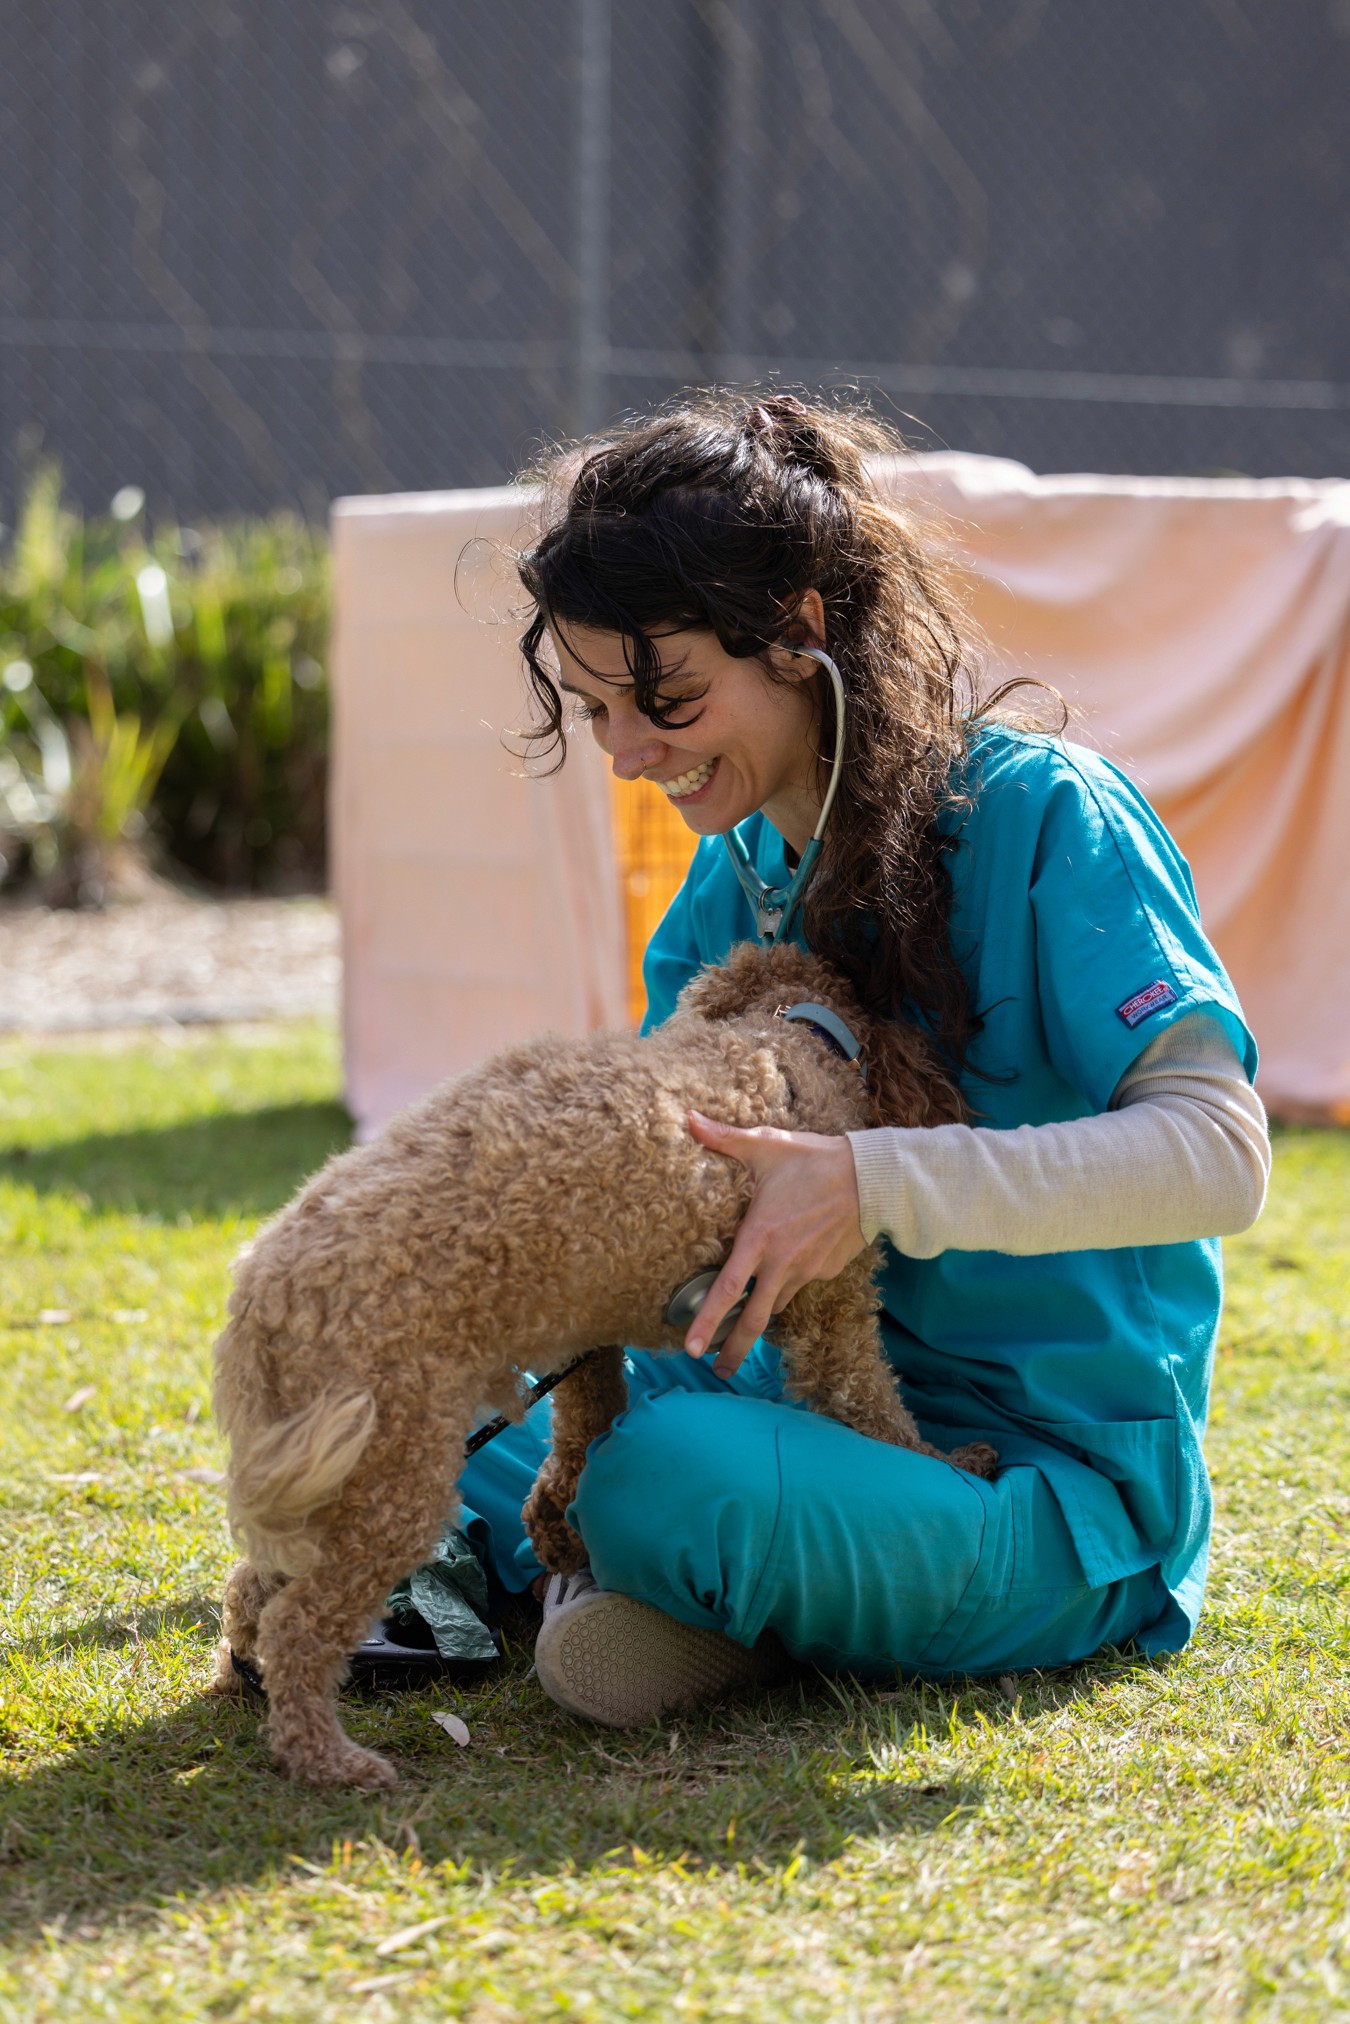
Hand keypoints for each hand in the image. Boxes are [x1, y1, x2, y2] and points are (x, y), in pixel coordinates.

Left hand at [684, 1110, 865, 1379]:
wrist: (874, 1178)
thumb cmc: (815, 1160)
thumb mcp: (768, 1146)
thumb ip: (724, 1138)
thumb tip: (687, 1119)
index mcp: (760, 1238)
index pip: (727, 1290)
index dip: (707, 1322)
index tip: (691, 1349)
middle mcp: (781, 1263)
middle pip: (755, 1320)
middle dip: (735, 1351)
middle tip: (718, 1373)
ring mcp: (807, 1271)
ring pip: (778, 1304)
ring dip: (761, 1319)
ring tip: (744, 1333)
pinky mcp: (826, 1271)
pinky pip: (800, 1284)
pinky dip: (788, 1287)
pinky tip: (786, 1272)